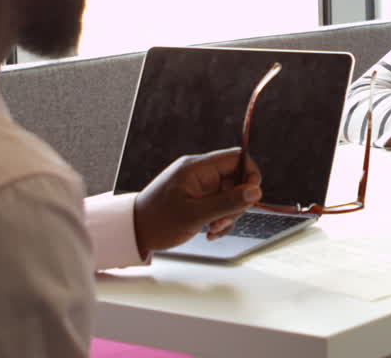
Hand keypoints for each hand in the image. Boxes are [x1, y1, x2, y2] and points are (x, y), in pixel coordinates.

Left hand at [132, 147, 262, 254]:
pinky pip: (220, 205)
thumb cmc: (158, 222)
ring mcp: (199, 186)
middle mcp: (200, 173)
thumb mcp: (195, 214)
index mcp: (198, 168)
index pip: (237, 158)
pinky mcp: (198, 199)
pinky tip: (209, 232)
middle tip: (222, 222)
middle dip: (237, 202)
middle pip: (236, 179)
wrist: (133, 232)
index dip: (250, 174)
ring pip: (230, 195)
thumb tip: (256, 192)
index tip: (251, 197)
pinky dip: (220, 219)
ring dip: (229, 215)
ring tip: (213, 230)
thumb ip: (227, 202)